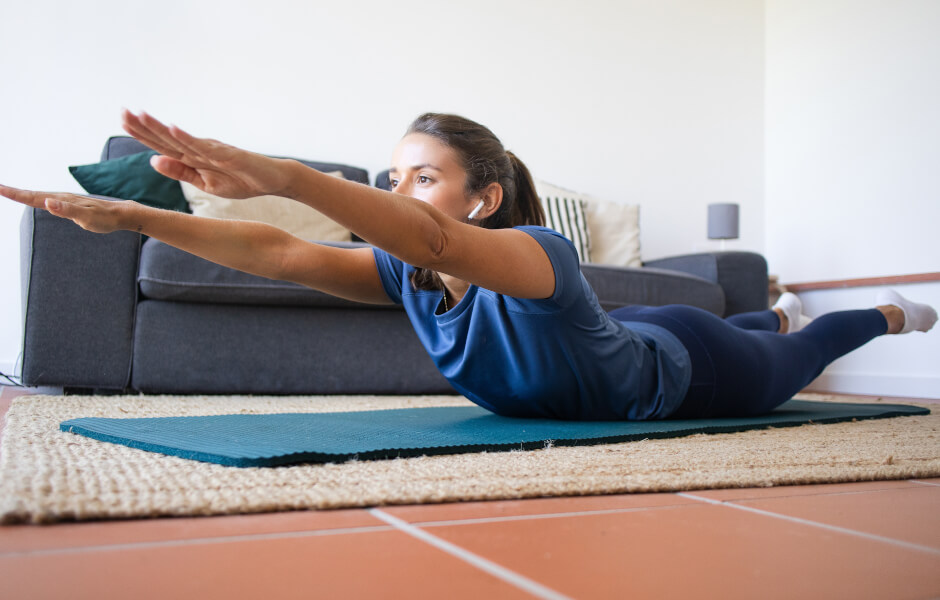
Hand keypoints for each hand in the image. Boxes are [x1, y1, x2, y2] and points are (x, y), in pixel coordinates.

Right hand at [0, 186, 130, 233]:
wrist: (121, 214)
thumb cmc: (106, 218)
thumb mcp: (87, 217)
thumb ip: (68, 210)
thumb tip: (48, 201)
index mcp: (61, 200)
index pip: (33, 197)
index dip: (14, 193)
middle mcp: (61, 198)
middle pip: (32, 194)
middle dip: (13, 191)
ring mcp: (64, 201)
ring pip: (38, 196)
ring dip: (21, 194)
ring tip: (7, 191)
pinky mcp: (69, 205)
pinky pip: (47, 200)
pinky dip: (35, 198)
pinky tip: (33, 199)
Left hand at [121, 110, 291, 198]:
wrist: (272, 180)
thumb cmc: (241, 180)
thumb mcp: (206, 183)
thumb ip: (181, 172)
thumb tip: (153, 160)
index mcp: (192, 157)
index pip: (162, 144)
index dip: (142, 133)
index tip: (122, 120)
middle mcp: (200, 149)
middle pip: (167, 137)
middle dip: (144, 125)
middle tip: (121, 111)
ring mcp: (214, 150)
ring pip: (182, 138)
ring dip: (161, 127)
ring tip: (141, 115)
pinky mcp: (229, 154)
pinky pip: (207, 147)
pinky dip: (189, 138)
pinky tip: (174, 129)